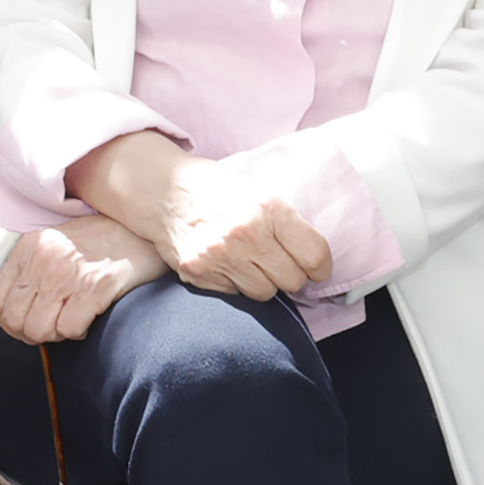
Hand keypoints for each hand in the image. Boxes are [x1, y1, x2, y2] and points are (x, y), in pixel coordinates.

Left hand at [0, 216, 162, 343]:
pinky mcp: (94, 287)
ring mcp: (68, 274)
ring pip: (39, 329)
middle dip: (30, 332)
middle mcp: (44, 259)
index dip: (8, 321)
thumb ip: (31, 271)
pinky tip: (86, 319)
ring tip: (68, 322)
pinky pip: (68, 329)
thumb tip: (14, 308)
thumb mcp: (54, 245)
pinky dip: (77, 332)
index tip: (21, 324)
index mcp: (30, 247)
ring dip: (54, 334)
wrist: (139, 233)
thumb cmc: (100, 242)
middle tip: (48, 328)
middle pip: (16, 319)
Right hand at [157, 159, 335, 300]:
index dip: (321, 267)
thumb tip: (314, 261)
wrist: (162, 189)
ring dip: (263, 282)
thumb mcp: (259, 192)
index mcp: (269, 208)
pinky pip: (235, 295)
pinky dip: (235, 284)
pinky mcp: (199, 273)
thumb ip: (286, 223)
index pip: (314, 256)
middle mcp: (247, 234)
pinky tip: (225, 263)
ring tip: (249, 261)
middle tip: (278, 262)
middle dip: (290, 275)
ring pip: (264, 293)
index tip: (315, 268)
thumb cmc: (217, 189)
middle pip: (292, 281)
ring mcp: (221, 256)